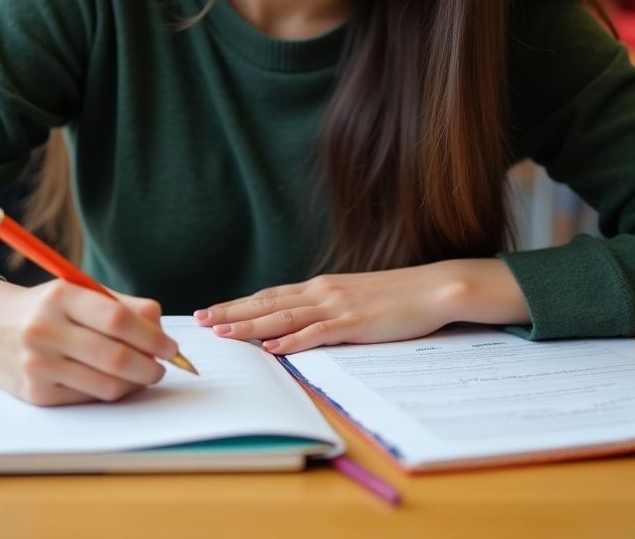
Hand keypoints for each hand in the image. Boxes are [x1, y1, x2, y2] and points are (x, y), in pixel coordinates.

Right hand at [0, 277, 179, 405]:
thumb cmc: (49, 307)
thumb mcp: (80, 292)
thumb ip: (123, 305)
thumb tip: (160, 327)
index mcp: (62, 296)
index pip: (117, 318)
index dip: (151, 336)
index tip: (170, 346)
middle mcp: (45, 329)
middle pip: (114, 356)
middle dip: (149, 366)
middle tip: (162, 367)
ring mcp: (38, 364)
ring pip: (105, 384)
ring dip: (135, 383)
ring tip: (144, 375)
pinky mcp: (35, 393)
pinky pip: (87, 398)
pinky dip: (111, 392)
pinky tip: (117, 382)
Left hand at [194, 259, 529, 355]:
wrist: (433, 287)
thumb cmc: (397, 296)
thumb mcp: (355, 297)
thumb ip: (328, 307)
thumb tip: (302, 320)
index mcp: (321, 286)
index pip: (270, 295)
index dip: (238, 304)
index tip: (211, 310)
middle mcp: (322, 291)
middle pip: (268, 303)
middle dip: (231, 313)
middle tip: (200, 321)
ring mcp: (338, 306)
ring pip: (284, 318)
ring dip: (250, 327)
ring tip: (222, 333)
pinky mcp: (355, 323)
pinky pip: (318, 334)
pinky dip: (292, 342)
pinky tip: (273, 349)